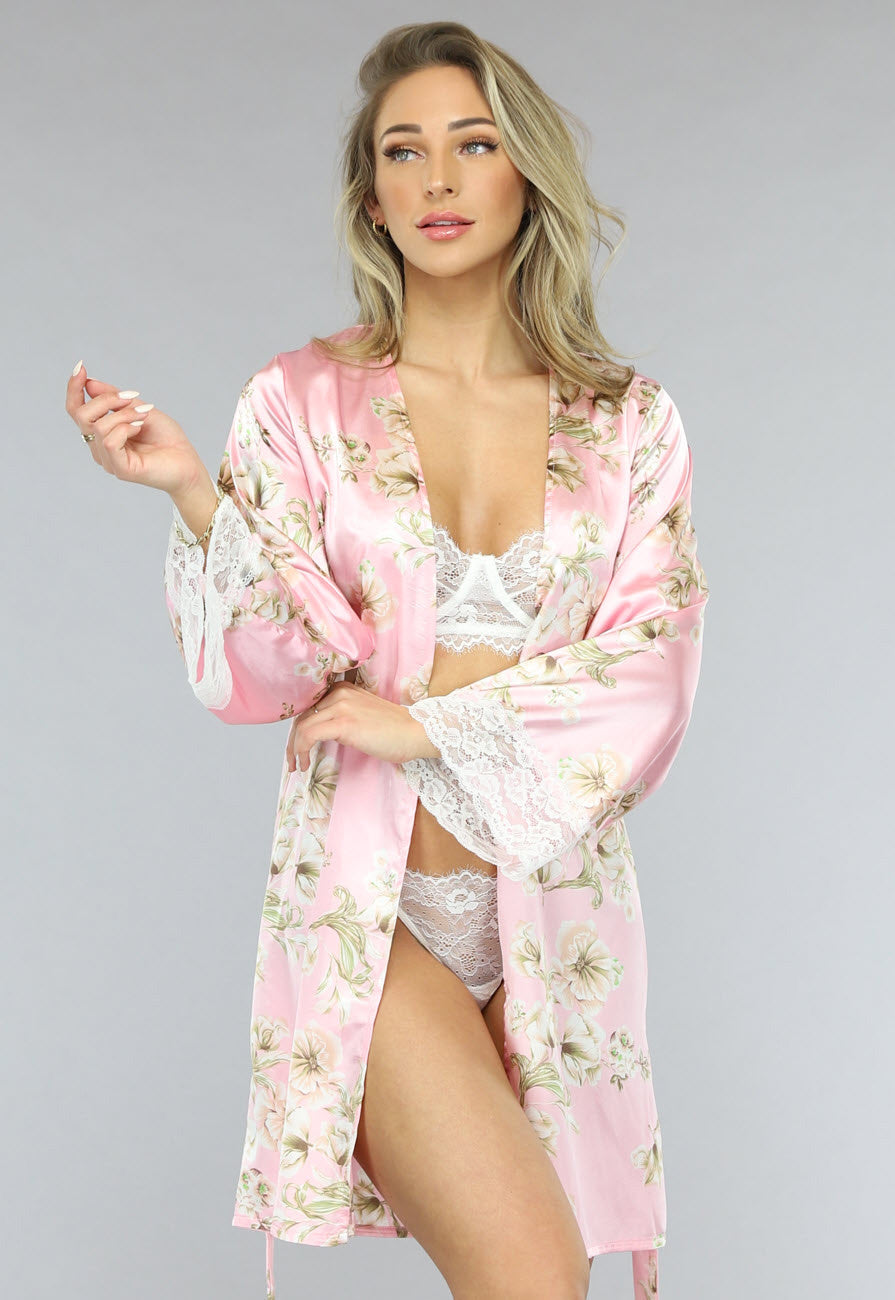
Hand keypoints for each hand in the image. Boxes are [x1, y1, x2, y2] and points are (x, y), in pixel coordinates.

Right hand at [65, 362, 205, 495]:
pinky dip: (125, 428)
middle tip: (132, 398)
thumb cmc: (166, 438)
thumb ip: (114, 398)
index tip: (80, 366)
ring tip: (144, 416)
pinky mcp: (120, 469)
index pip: (76, 410)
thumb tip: (89, 383)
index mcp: (101, 434)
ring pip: (99, 426)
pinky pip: (109, 442)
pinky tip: (139, 428)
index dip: (74, 388)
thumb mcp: (139, 408)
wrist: (189, 464)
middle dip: (106, 399)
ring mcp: (108, 460)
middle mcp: (99, 448)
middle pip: (82, 415)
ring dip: (124, 414)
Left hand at [286, 682, 437, 772]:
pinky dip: (301, 750)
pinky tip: (305, 763)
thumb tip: (320, 734)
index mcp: (343, 689)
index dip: (298, 729)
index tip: (296, 747)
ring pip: (302, 726)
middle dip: (292, 741)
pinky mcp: (343, 723)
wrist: (416, 732)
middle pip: (302, 717)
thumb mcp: (362, 717)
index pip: (309, 708)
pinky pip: (309, 735)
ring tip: (297, 765)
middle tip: (292, 760)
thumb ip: (342, 718)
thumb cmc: (395, 731)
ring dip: (294, 749)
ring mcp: (341, 706)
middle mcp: (339, 693)